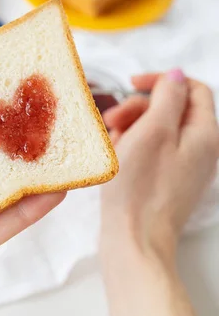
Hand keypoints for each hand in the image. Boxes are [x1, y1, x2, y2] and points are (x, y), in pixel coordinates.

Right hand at [100, 70, 218, 262]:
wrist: (134, 240)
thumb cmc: (140, 186)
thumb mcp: (153, 131)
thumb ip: (168, 97)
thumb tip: (176, 75)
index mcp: (204, 134)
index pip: (193, 89)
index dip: (163, 80)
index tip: (132, 83)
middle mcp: (200, 149)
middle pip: (172, 109)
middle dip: (139, 107)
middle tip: (113, 120)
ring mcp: (183, 167)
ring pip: (157, 130)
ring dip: (132, 127)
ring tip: (110, 142)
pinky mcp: (166, 181)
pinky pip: (151, 151)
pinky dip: (132, 146)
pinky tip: (115, 156)